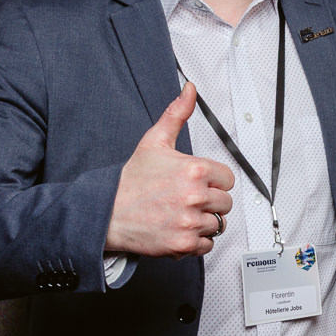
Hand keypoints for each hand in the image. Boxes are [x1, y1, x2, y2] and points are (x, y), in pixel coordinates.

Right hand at [106, 83, 235, 257]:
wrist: (107, 213)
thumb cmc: (131, 180)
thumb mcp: (155, 141)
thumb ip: (177, 114)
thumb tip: (189, 90)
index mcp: (194, 170)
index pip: (227, 179)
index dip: (213, 181)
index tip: (197, 183)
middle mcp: (195, 196)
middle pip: (225, 203)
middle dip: (209, 202)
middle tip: (186, 199)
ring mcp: (190, 222)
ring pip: (218, 224)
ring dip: (203, 221)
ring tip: (181, 213)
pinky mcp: (184, 244)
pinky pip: (207, 245)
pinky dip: (196, 240)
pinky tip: (179, 228)